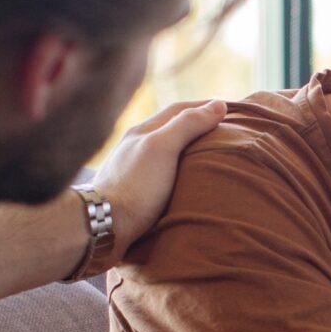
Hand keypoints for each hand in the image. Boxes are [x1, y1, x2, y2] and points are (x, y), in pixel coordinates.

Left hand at [94, 99, 226, 263]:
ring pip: (165, 153)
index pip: (178, 110)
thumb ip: (188, 125)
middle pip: (170, 129)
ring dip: (186, 151)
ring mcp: (133, 171)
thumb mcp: (163, 148)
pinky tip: (183, 185)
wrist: (103, 225)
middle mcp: (136, 148)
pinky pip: (161, 175)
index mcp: (142, 132)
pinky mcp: (132, 195)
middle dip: (195, 126)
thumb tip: (218, 105)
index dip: (203, 107)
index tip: (228, 110)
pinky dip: (178, 173)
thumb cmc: (135, 185)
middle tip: (222, 131)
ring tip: (208, 158)